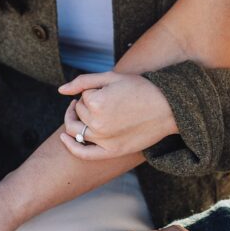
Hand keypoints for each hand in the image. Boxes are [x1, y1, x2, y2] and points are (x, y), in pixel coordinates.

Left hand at [58, 73, 175, 160]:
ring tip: (90, 112)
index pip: (82, 97)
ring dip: (76, 120)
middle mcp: (97, 123)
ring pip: (77, 129)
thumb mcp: (112, 77)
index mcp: (96, 102)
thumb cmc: (142, 89)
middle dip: (86, 104)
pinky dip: (71, 146)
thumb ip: (83, 81)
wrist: (168, 108)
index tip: (110, 90)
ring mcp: (103, 139)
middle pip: (79, 112)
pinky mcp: (111, 151)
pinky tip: (64, 138)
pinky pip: (83, 153)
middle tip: (102, 100)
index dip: (94, 91)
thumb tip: (60, 90)